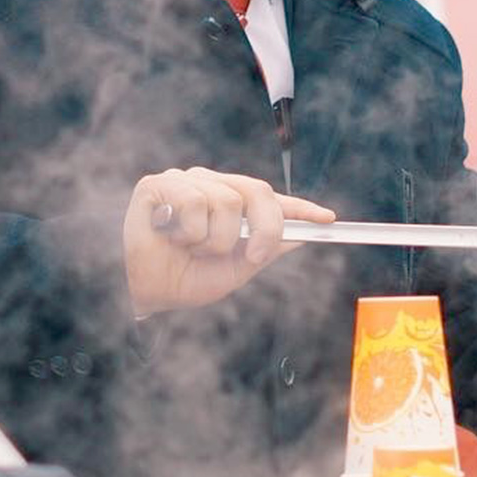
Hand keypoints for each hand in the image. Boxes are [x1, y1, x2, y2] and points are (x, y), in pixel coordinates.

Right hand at [123, 167, 335, 314]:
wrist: (148, 295)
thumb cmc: (187, 280)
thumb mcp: (237, 268)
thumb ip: (267, 248)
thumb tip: (302, 236)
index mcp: (230, 202)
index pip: (270, 198)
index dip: (300, 207)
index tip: (328, 219)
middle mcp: (210, 185)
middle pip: (257, 191)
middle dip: (263, 229)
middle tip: (251, 257)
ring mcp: (184, 181)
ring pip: (225, 202)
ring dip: (213, 240)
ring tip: (192, 249)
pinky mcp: (157, 185)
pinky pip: (193, 203)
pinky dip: (188, 232)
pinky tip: (171, 237)